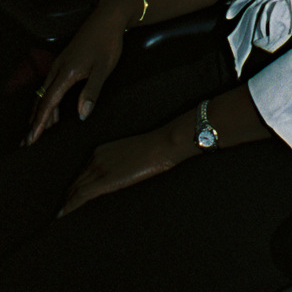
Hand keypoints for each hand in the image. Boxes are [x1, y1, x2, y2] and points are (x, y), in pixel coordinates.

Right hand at [24, 0, 142, 143]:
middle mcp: (58, 68)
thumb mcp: (103, 68)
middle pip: (41, 99)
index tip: (31, 139)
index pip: (48, 103)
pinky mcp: (64, 60)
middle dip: (34, 121)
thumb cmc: (108, 42)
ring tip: (39, 130)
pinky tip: (53, 110)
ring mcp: (60, 63)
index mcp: (67, 72)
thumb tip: (82, 115)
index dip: (39, 123)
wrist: (107, 17)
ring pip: (45, 92)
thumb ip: (92, 92)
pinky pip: (50, 84)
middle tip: (28, 141)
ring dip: (40, 112)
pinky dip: (48, 100)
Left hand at [59, 125, 190, 216]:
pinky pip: (82, 195)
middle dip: (67, 195)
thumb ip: (117, 163)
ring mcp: (100, 168)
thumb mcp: (130, 152)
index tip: (68, 194)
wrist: (161, 145)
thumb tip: (115, 177)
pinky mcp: (105, 180)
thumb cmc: (154, 148)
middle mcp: (96, 157)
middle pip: (75, 180)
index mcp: (101, 149)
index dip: (73, 185)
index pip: (81, 171)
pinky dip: (70, 205)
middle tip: (60, 208)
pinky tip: (63, 215)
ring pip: (75, 188)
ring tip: (60, 214)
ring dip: (67, 202)